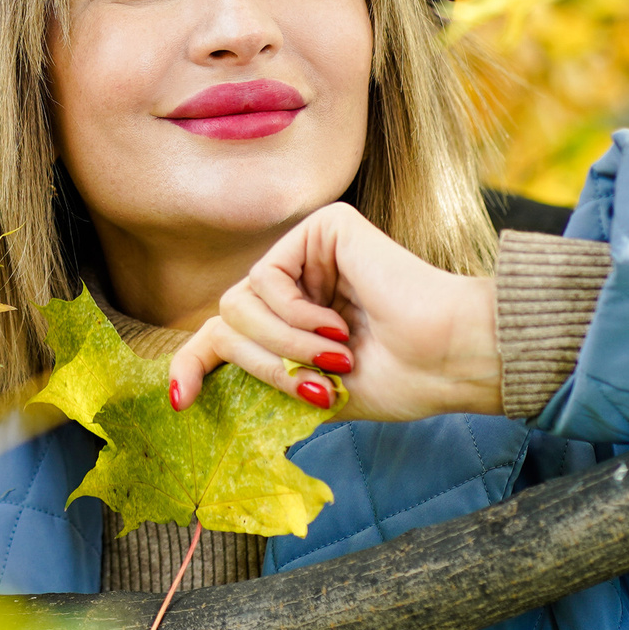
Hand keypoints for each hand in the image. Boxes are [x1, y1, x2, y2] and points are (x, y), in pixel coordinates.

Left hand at [168, 204, 500, 422]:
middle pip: (228, 321)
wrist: (448, 358)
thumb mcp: (309, 388)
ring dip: (282, 344)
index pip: (225, 333)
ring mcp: (308, 250)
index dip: (194, 363)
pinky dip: (293, 314)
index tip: (179, 403)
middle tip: (315, 385)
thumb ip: (256, 371)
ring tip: (336, 355)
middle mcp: (299, 278)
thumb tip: (183, 380)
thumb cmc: (398, 379)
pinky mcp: (322, 226)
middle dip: (263, 362)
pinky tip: (336, 323)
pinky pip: (265, 277)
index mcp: (298, 316)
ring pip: (238, 303)